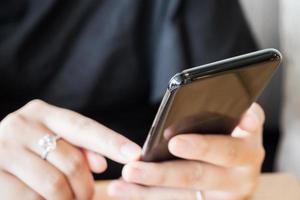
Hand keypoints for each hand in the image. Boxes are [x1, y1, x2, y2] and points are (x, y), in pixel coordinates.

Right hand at [0, 99, 140, 199]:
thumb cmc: (28, 152)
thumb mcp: (52, 142)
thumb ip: (78, 148)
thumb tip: (100, 165)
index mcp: (42, 113)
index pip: (84, 127)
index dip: (112, 142)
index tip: (136, 154)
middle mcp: (22, 125)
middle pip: (73, 162)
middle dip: (85, 187)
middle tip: (86, 196)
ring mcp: (4, 148)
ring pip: (55, 184)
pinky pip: (32, 198)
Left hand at [108, 103, 264, 199]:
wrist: (237, 166)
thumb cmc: (233, 134)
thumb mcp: (243, 123)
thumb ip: (242, 117)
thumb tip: (243, 115)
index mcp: (247, 150)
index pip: (228, 148)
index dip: (204, 146)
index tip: (174, 143)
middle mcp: (240, 177)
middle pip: (198, 176)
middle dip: (164, 173)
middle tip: (133, 169)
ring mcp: (223, 197)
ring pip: (183, 196)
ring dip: (148, 191)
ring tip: (120, 184)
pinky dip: (149, 197)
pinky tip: (125, 191)